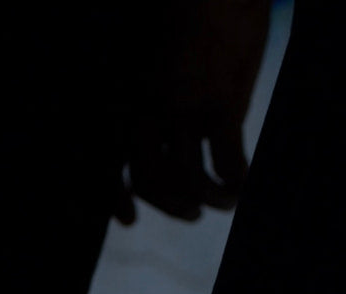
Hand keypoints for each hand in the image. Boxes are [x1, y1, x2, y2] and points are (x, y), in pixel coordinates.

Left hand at [113, 0, 270, 224]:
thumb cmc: (177, 14)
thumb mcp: (137, 58)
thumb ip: (134, 98)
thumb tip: (142, 141)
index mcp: (121, 96)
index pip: (104, 161)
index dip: (112, 199)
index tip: (129, 221)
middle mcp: (146, 107)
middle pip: (148, 180)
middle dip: (170, 205)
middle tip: (192, 213)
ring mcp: (183, 108)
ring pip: (188, 180)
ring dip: (208, 198)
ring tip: (223, 200)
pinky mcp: (222, 104)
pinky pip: (227, 164)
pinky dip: (235, 182)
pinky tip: (241, 184)